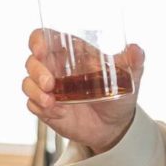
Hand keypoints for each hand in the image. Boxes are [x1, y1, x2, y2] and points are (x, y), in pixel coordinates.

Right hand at [21, 29, 143, 155]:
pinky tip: (58, 112)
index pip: (44, 38)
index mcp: (71, 53)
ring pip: (28, 83)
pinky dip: (41, 107)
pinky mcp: (46, 108)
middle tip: (50, 84)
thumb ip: (133, 62)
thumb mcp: (129, 78)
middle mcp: (55, 69)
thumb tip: (136, 50)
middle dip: (36, 70)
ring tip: (51, 101)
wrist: (115, 127)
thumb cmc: (119, 95)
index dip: (37, 41)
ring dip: (35, 91)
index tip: (40, 50)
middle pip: (32, 61)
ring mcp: (49, 89)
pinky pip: (32, 104)